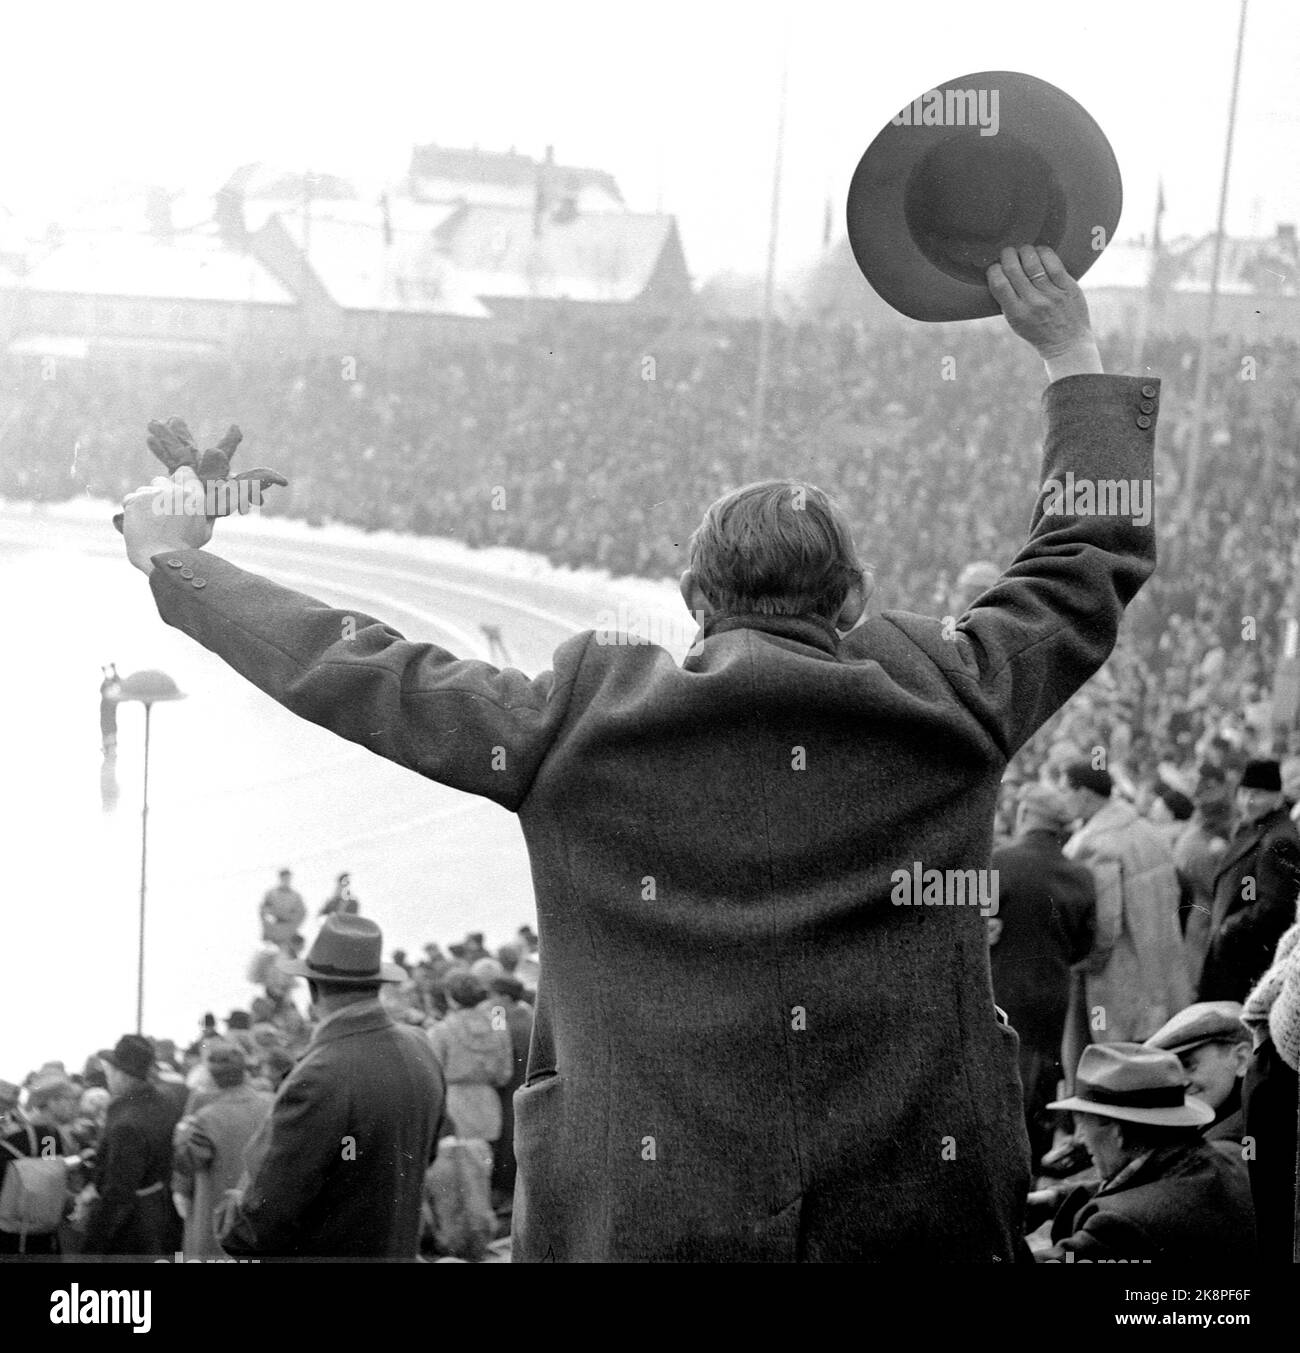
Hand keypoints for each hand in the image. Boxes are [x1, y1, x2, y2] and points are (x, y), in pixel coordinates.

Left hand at [120, 466, 213, 574]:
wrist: (161, 558)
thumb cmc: (185, 549)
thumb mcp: (204, 531)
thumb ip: (207, 515)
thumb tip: (212, 507)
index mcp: (195, 497)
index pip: (185, 472)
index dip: (179, 480)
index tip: (176, 488)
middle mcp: (175, 491)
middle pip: (162, 479)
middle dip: (161, 492)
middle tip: (160, 509)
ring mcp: (154, 494)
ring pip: (145, 489)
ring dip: (146, 501)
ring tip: (149, 520)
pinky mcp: (136, 500)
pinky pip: (131, 498)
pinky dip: (132, 508)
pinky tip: (139, 522)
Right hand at [986, 245, 1098, 367]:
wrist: (1067, 344)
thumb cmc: (1037, 332)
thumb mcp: (1015, 323)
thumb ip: (1007, 301)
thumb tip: (999, 273)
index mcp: (1016, 313)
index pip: (999, 283)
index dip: (994, 269)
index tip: (995, 266)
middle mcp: (1033, 303)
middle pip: (1013, 269)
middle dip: (1007, 255)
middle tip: (1007, 252)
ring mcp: (1052, 294)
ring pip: (1033, 262)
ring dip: (1025, 251)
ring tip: (1023, 251)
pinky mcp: (1068, 288)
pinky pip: (1053, 263)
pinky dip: (1043, 253)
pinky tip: (1039, 252)